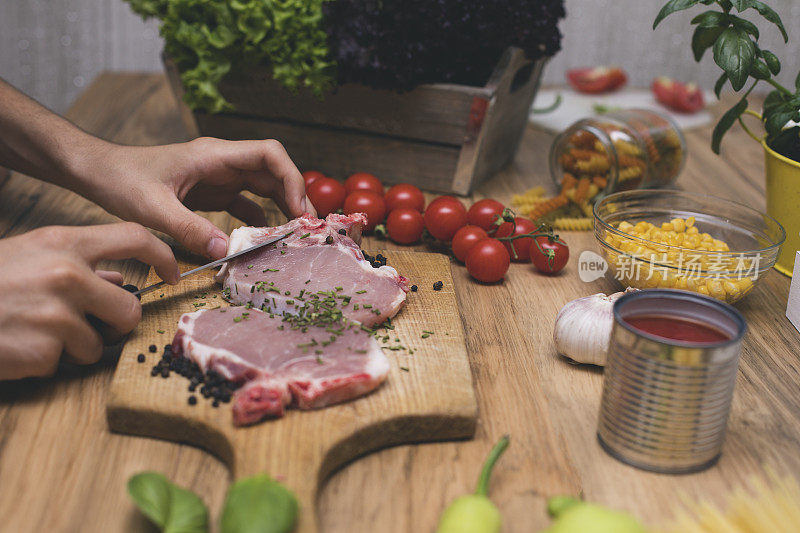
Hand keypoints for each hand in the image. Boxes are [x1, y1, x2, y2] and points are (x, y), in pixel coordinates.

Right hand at [0, 223, 178, 379]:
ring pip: (98, 343)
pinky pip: (64, 363)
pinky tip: (20, 345)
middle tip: (92, 324)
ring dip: (74, 346)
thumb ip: (78, 262)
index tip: (172, 273)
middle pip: (129, 308)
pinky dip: (46, 361)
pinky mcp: (44, 350)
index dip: (162, 255)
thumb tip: (119, 277)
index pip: (134, 236)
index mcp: (63, 243)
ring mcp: (57, 314)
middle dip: (116, 323)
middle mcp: (67, 275)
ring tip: (36, 331)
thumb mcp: (29, 255)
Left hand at [80, 137, 314, 259]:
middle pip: (274, 172)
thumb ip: (189, 230)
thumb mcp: (152, 207)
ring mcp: (218, 177)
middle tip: (308, 229)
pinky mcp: (210, 193)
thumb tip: (227, 253)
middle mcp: (222, 162)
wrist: (97, 172)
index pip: (269, 154)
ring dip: (281, 208)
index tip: (298, 210)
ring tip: (295, 235)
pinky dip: (258, 219)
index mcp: (214, 155)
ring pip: (263, 187)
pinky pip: (245, 203)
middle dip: (295, 197)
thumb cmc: (120, 179)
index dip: (291, 178)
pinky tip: (262, 239)